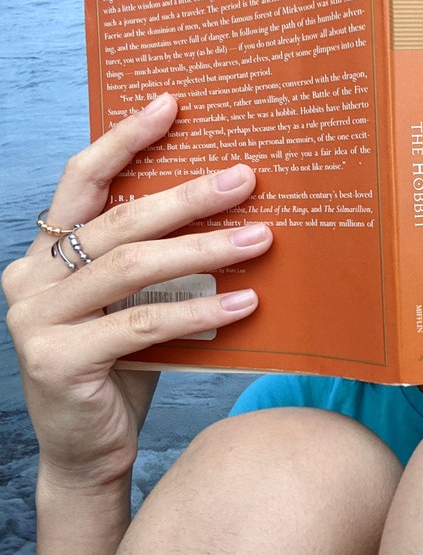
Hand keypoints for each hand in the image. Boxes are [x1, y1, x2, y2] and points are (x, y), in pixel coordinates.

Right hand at [2, 93, 271, 489]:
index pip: (84, 181)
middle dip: (187, 196)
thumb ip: (152, 264)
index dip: (124, 140)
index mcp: (45, 255)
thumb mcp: (130, 305)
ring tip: (261, 238)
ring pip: (132, 267)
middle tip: (244, 178)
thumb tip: (227, 215)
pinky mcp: (58, 360)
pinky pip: (142, 325)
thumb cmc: (118, 368)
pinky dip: (198, 313)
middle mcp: (30, 278)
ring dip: (204, 251)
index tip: (170, 104)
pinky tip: (244, 305)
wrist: (87, 449)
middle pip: (119, 221)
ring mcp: (35, 319)